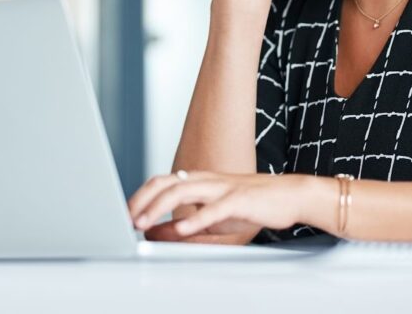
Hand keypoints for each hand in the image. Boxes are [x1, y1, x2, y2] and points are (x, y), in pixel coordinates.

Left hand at [127, 171, 308, 240]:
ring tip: (143, 223)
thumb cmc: (250, 204)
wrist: (289, 196)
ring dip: (159, 207)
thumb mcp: (210, 219)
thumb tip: (153, 232)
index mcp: (198, 181)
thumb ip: (182, 225)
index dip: (139, 197)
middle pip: (166, 182)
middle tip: (126, 219)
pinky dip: (196, 218)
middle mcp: (206, 180)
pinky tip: (182, 228)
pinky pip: (215, 208)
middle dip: (142, 200)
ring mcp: (222, 187)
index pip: (161, 182)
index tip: (123, 214)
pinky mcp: (240, 199)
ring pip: (184, 190)